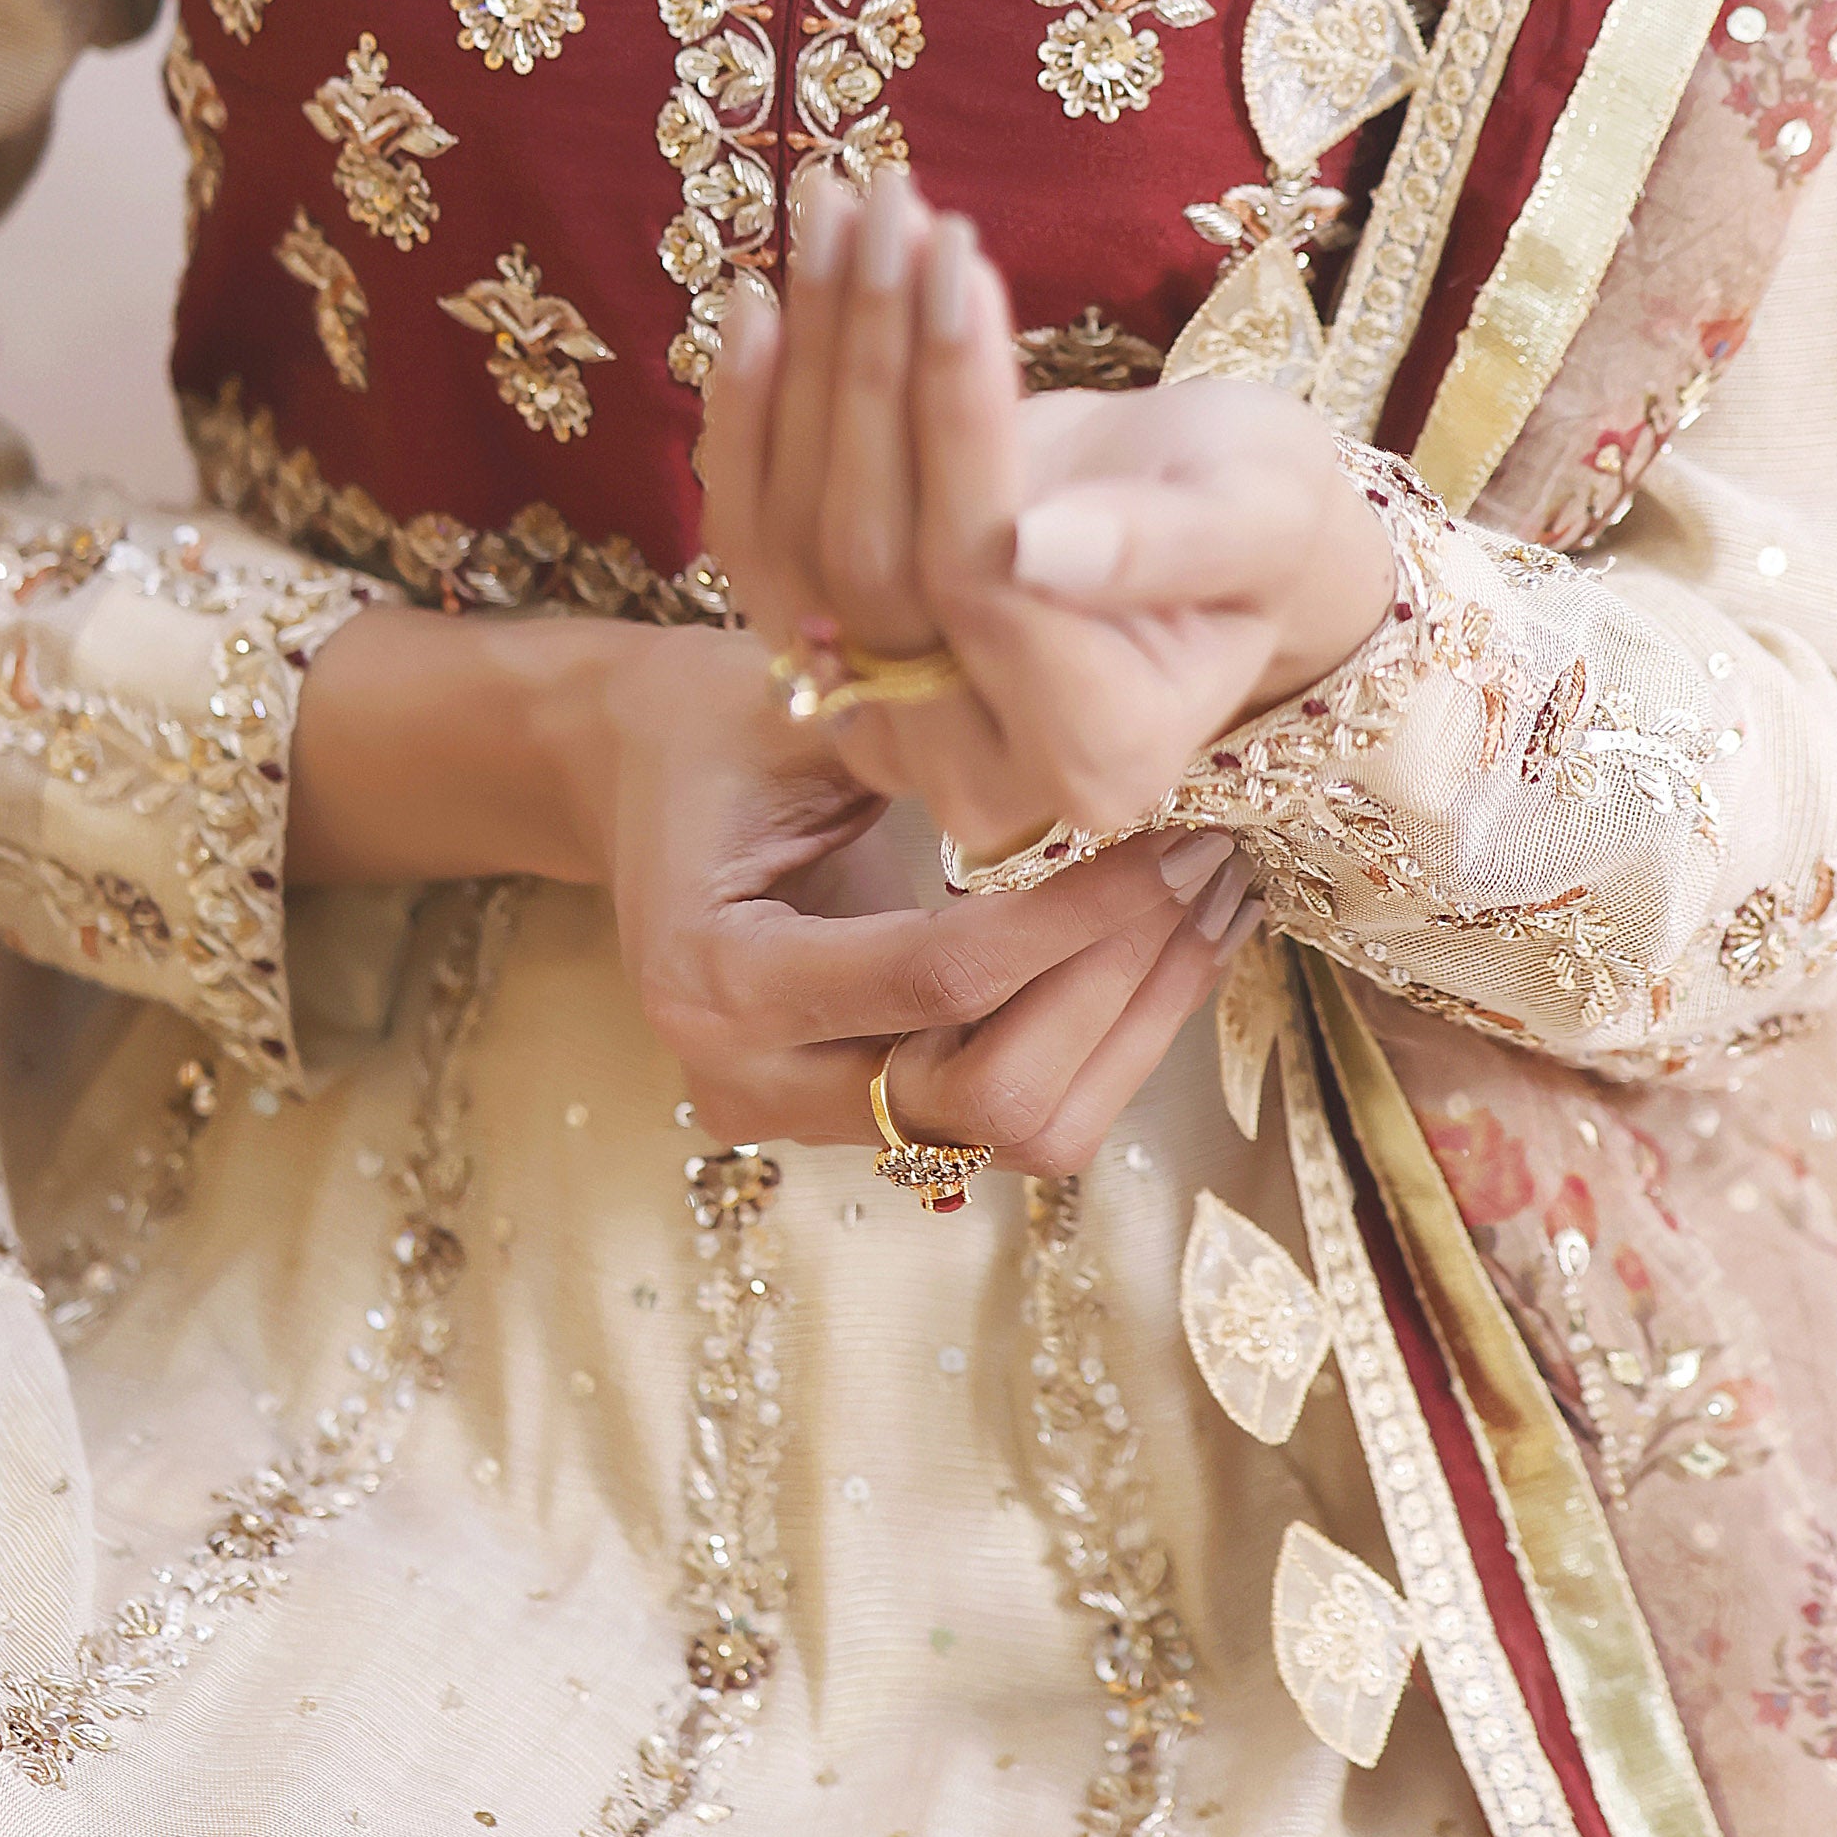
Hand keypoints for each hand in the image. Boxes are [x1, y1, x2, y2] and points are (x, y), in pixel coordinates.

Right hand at [285, 598, 1248, 1172]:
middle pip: (992, 1098)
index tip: (1177, 833)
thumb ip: (915, 733)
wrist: (627, 779)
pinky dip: (1104, 1038)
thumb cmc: (709, 724)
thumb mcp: (792, 703)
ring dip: (1133, 1025)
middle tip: (1208, 866)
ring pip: (1021, 1132)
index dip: (1081, 917)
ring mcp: (808, 1113)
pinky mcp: (864, 1116)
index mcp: (719, 976)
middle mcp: (754, 1077)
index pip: (941, 977)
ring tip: (1209, 902)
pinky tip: (1162, 941)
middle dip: (1122, 986)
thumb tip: (1090, 740)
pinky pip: (1012, 1116)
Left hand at [696, 171, 1398, 860]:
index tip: (963, 265)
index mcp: (1104, 755)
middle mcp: (978, 773)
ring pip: (798, 544)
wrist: (1206, 525)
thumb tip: (1036, 553)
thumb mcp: (1253, 512)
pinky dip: (748, 419)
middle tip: (894, 208)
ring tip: (835, 216)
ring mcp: (887, 727)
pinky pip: (754, 546)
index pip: (986, 579)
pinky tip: (761, 302)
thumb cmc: (1256, 511)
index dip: (959, 419)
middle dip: (877, 363)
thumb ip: (1162, 546)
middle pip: (877, 561)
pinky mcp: (827, 664)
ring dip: (805, 365)